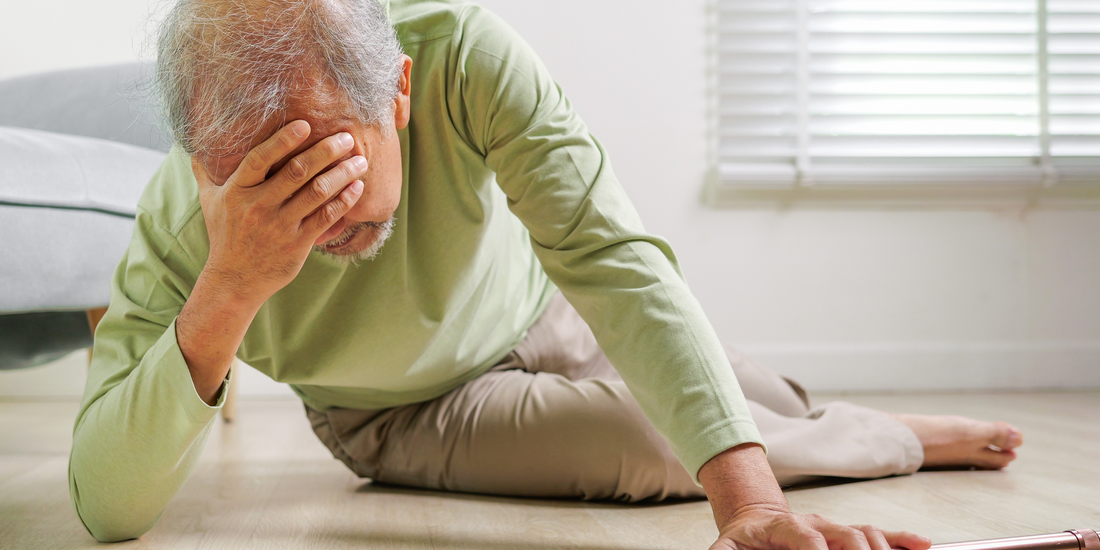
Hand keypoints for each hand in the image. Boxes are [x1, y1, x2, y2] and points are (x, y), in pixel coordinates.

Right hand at [192, 119, 367, 307]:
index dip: (282, 140)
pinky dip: (344, 200)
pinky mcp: (298, 243)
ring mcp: (279, 225)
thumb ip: (205, 172)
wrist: (234, 280)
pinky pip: (326, 217)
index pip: (259, 158)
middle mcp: (258, 206)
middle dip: (326, 151)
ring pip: (317, 192)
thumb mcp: (210, 202)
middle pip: (297, 171)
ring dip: (342, 174)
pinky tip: (357, 187)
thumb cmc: (224, 236)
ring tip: (360, 161)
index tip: (305, 125)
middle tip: (348, 138)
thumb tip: (195, 146)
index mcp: (237, 190)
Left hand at [699, 444, 930, 549]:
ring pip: (865, 533)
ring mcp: (833, 528)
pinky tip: (921, 545)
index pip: (805, 535)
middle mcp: (814, 523)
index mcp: (783, 526)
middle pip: (845, 533)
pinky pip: (878, 535)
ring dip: (882, 549)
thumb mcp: (726, 549)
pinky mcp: (846, 536)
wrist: (752, 521)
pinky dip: (901, 539)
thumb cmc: (741, 542)